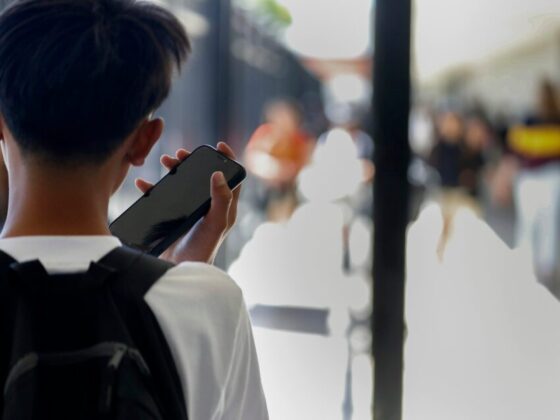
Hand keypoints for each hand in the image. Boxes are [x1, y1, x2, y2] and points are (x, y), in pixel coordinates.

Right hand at [135, 142, 240, 263]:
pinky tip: (143, 183)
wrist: (179, 270)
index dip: (227, 159)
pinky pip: (162, 197)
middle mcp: (208, 206)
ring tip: (164, 161)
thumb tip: (218, 173)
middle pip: (202, 175)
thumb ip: (221, 199)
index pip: (231, 177)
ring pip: (183, 183)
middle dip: (192, 161)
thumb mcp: (216, 223)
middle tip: (180, 154)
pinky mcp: (172, 217)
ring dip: (174, 169)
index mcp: (223, 206)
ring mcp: (190, 211)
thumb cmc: (203, 249)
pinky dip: (152, 188)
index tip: (217, 146)